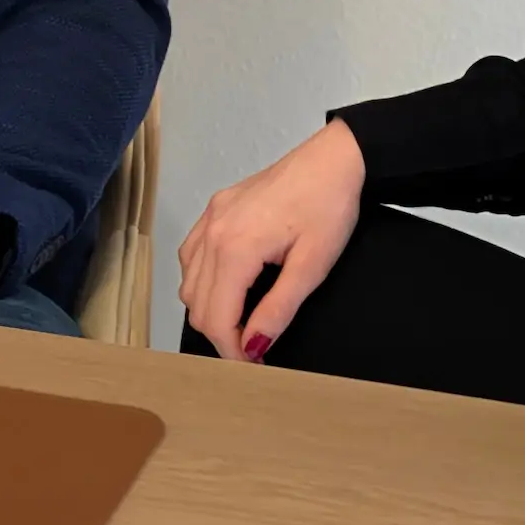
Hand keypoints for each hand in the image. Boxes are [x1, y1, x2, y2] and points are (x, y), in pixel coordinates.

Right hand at [178, 120, 365, 362]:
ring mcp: (211, 217)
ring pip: (188, 282)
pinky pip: (191, 255)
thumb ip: (278, 309)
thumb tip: (254, 347)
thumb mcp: (312, 266)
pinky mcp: (216, 208)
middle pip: (197, 305)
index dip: (232, 351)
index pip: (216, 318)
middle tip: (252, 349)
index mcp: (236, 247)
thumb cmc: (330, 206)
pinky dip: (202, 280)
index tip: (254, 367)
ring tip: (243, 321)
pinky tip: (229, 286)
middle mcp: (213, 231)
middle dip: (221, 334)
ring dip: (210, 309)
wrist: (335, 158)